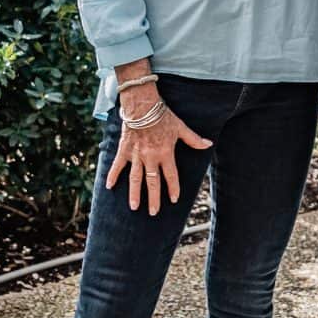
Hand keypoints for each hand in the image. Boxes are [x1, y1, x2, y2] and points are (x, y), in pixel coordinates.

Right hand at [106, 90, 211, 214]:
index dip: (173, 188)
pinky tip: (109, 186)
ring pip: (135, 178)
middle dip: (154, 198)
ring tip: (134, 207)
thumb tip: (208, 144)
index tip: (174, 199)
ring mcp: (136, 155)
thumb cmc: (163, 115)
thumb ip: (193, 139)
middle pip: (152, 182)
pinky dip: (112, 175)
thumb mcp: (181, 127)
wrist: (142, 105)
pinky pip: (117, 165)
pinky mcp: (124, 150)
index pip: (171, 175)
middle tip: (153, 212)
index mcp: (165, 153)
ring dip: (135, 193)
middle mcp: (150, 157)